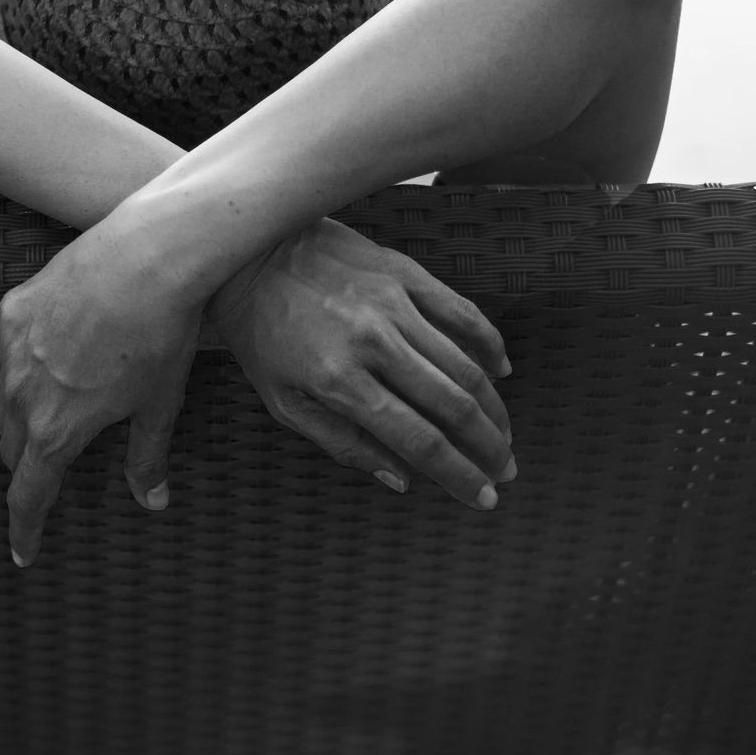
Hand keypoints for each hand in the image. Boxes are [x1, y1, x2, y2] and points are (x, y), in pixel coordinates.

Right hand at [0, 217, 199, 566]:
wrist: (145, 258)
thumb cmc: (162, 334)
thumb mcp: (159, 403)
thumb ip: (146, 456)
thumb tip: (152, 501)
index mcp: (58, 431)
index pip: (28, 497)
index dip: (24, 531)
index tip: (23, 554)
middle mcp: (23, 398)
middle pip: (12, 450)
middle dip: (29, 469)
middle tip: (47, 475)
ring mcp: (11, 353)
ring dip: (12, 426)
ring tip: (28, 430)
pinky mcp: (9, 315)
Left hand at [206, 219, 513, 508]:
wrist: (250, 256)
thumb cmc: (262, 336)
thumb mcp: (284, 403)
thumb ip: (344, 444)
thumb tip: (403, 480)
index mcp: (340, 380)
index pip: (419, 440)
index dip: (459, 476)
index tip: (484, 498)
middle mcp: (373, 341)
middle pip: (453, 406)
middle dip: (488, 447)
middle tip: (505, 471)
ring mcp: (393, 303)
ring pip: (464, 364)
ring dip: (493, 408)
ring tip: (502, 436)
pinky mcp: (404, 272)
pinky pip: (462, 311)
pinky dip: (488, 344)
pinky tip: (500, 370)